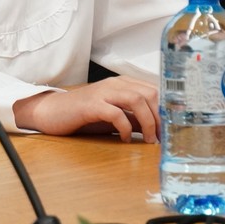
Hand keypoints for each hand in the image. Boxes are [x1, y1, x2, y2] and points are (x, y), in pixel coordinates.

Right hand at [11, 77, 159, 142]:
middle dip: (160, 118)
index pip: (154, 91)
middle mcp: (115, 84)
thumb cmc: (84, 115)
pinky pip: (116, 113)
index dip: (166, 111)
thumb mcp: (114, 116)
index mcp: (122, 84)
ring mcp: (103, 92)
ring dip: (148, 122)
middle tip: (161, 138)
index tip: (172, 130)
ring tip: (148, 140)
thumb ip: (134, 118)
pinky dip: (125, 127)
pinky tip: (124, 139)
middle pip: (149, 94)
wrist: (52, 112)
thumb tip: (158, 130)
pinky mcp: (91, 105)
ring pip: (137, 100)